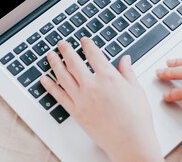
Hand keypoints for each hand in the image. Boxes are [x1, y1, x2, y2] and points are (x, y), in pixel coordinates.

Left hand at [40, 38, 162, 161]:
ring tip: (50, 55)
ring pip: (63, 76)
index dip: (87, 44)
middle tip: (62, 44)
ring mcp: (82, 99)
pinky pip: (59, 96)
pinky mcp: (76, 112)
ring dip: (55, 64)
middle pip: (74, 62)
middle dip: (66, 50)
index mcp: (108, 77)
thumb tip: (125, 60)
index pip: (93, 54)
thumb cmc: (136, 118)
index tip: (84, 40)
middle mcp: (92, 86)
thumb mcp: (136, 89)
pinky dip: (50, 86)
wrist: (130, 141)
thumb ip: (127, 72)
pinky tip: (45, 79)